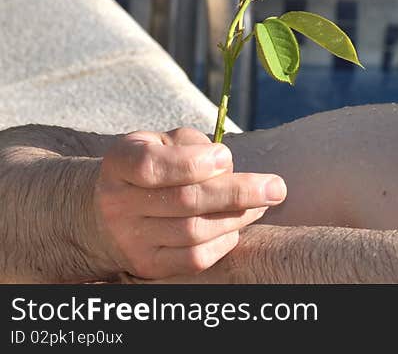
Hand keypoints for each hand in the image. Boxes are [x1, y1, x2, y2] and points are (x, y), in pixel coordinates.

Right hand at [92, 127, 286, 279]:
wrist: (112, 212)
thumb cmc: (155, 166)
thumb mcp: (164, 141)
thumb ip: (194, 145)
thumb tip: (228, 168)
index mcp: (120, 163)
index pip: (152, 165)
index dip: (194, 163)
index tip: (227, 158)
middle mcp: (117, 203)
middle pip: (185, 201)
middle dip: (238, 193)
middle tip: (276, 187)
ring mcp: (130, 239)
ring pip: (194, 232)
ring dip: (238, 217)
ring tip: (263, 203)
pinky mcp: (148, 265)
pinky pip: (194, 259)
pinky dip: (224, 241)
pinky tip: (237, 225)